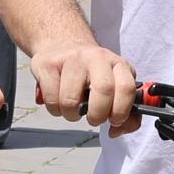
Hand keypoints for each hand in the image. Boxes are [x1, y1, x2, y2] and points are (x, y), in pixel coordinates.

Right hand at [29, 38, 144, 133]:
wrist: (62, 43)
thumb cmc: (89, 72)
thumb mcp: (113, 83)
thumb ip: (124, 110)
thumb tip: (117, 130)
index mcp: (117, 64)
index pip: (126, 88)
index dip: (122, 111)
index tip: (115, 121)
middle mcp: (96, 57)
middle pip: (103, 90)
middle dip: (98, 115)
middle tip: (94, 120)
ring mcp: (70, 59)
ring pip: (70, 100)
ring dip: (71, 115)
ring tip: (73, 110)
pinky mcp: (47, 64)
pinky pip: (52, 99)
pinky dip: (55, 109)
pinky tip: (58, 102)